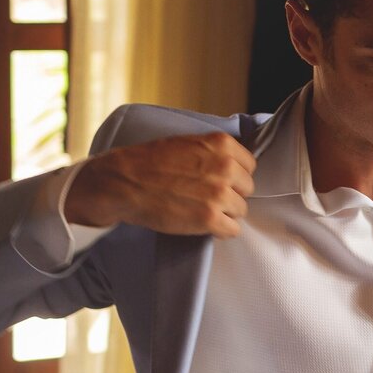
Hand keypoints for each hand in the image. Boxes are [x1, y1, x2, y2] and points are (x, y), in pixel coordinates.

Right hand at [65, 131, 256, 237]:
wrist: (123, 182)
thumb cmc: (149, 162)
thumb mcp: (187, 142)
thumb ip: (213, 151)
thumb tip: (234, 164)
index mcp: (221, 145)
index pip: (249, 165)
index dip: (234, 176)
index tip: (220, 181)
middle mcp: (225, 167)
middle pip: (247, 189)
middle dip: (231, 194)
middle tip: (208, 197)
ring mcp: (219, 194)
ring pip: (241, 210)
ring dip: (225, 213)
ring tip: (202, 210)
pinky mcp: (210, 219)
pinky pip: (233, 230)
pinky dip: (220, 231)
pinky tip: (204, 225)